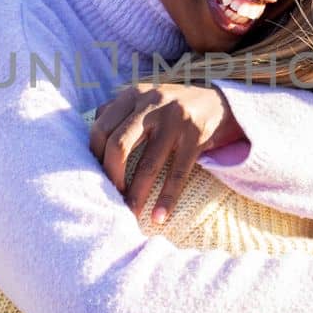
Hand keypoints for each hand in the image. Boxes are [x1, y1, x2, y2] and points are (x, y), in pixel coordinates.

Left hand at [88, 84, 244, 222]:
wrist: (222, 103)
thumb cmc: (175, 108)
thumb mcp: (145, 100)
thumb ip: (119, 112)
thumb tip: (90, 145)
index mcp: (134, 95)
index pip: (101, 128)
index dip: (95, 157)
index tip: (96, 177)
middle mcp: (152, 104)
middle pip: (118, 145)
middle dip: (111, 177)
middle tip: (111, 196)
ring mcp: (175, 119)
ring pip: (148, 164)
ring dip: (137, 194)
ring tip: (131, 213)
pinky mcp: (196, 135)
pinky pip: (178, 173)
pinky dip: (167, 198)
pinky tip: (160, 217)